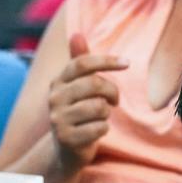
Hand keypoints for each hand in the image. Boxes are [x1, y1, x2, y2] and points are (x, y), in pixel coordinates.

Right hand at [48, 33, 128, 171]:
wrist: (65, 148)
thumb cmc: (78, 110)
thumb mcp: (78, 86)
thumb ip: (80, 61)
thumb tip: (76, 33)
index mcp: (58, 81)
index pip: (82, 62)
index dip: (107, 60)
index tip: (127, 63)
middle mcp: (54, 98)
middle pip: (95, 84)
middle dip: (112, 92)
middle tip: (114, 100)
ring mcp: (58, 119)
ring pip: (99, 107)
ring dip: (106, 113)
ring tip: (100, 117)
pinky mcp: (66, 138)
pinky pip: (100, 127)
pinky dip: (104, 129)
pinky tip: (96, 131)